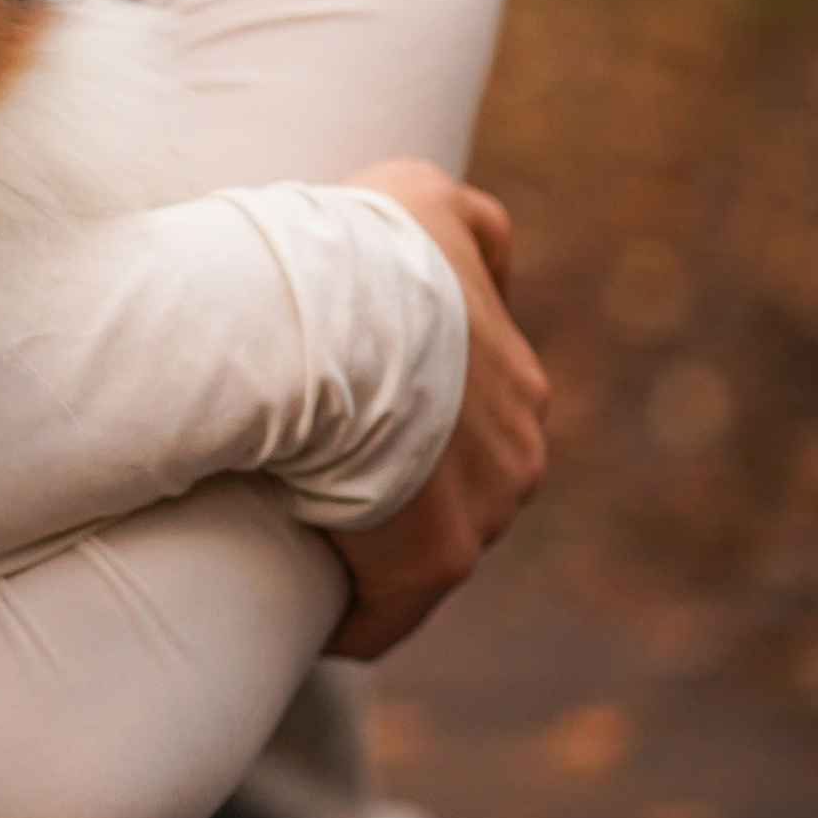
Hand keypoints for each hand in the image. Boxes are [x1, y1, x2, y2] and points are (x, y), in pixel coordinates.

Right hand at [324, 160, 549, 662]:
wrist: (330, 320)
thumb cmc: (366, 252)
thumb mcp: (427, 196)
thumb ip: (473, 225)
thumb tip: (494, 267)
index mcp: (518, 384)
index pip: (473, 420)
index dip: (413, 420)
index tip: (353, 417)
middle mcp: (517, 457)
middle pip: (458, 490)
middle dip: (402, 488)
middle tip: (316, 472)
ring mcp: (482, 517)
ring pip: (427, 549)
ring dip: (377, 549)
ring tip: (299, 532)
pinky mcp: (431, 566)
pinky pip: (387, 615)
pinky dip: (355, 620)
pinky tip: (313, 622)